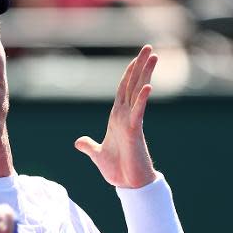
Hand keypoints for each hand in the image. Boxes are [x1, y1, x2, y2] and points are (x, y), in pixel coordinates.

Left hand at [75, 45, 158, 187]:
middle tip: (149, 47)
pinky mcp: (134, 132)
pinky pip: (138, 112)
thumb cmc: (117, 170)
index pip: (123, 90)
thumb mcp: (97, 155)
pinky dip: (142, 99)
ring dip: (145, 74)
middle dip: (140, 66)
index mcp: (117, 118)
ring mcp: (131, 122)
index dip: (129, 74)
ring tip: (154, 56)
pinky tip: (148, 86)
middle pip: (133, 85)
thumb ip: (88, 146)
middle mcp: (125, 116)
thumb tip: (78, 142)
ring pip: (138, 93)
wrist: (128, 185)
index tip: (136, 58)